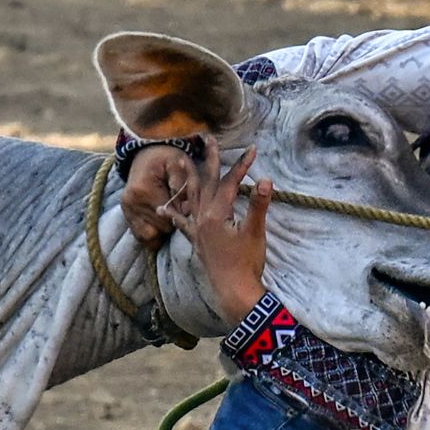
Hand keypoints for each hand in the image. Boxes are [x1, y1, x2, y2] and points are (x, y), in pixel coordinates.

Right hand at [121, 145, 197, 250]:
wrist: (148, 152)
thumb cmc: (167, 158)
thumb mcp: (179, 164)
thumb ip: (184, 186)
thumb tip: (185, 210)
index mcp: (144, 190)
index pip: (168, 218)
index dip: (180, 216)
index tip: (185, 206)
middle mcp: (131, 202)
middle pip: (160, 228)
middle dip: (172, 222)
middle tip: (177, 208)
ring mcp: (126, 209)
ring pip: (148, 236)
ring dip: (161, 229)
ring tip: (168, 214)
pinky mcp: (126, 213)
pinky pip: (139, 235)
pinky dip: (151, 232)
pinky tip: (159, 221)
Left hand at [158, 137, 271, 324]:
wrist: (233, 290)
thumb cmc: (246, 262)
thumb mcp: (255, 233)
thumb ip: (258, 206)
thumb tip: (266, 181)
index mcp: (216, 214)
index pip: (229, 183)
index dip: (241, 166)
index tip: (252, 150)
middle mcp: (202, 218)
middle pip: (205, 183)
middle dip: (208, 159)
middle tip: (206, 138)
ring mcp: (197, 230)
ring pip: (190, 197)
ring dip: (186, 177)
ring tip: (178, 159)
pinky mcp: (196, 240)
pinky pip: (182, 222)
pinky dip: (174, 212)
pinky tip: (163, 208)